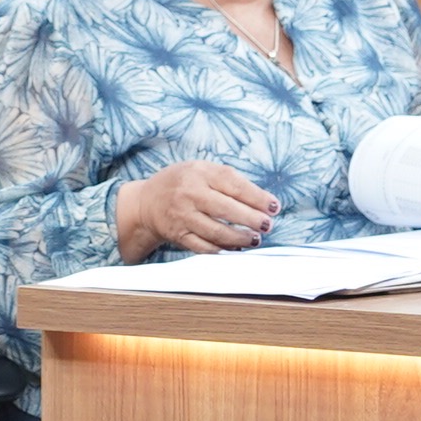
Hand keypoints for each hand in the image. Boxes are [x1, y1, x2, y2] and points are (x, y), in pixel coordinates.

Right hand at [116, 160, 279, 260]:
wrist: (146, 202)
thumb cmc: (182, 184)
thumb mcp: (202, 170)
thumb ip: (228, 181)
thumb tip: (261, 201)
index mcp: (199, 172)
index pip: (234, 184)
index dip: (257, 197)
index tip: (274, 206)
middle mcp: (190, 193)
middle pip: (226, 209)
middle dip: (252, 219)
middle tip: (268, 225)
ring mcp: (182, 216)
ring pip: (216, 231)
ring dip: (240, 238)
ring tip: (255, 239)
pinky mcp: (178, 235)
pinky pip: (204, 246)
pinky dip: (222, 250)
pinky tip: (236, 248)